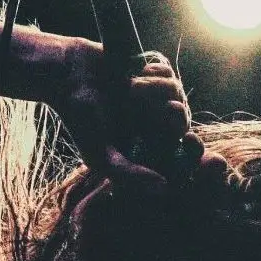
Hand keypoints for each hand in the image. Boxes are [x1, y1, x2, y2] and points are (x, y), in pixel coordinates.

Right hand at [55, 44, 193, 193]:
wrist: (68, 75)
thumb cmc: (81, 119)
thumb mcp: (100, 155)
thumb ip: (128, 174)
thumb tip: (164, 188)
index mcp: (143, 151)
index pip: (178, 158)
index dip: (193, 152)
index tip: (192, 140)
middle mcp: (151, 128)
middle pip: (183, 124)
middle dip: (175, 115)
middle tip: (168, 108)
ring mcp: (153, 100)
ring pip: (177, 95)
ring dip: (157, 89)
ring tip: (131, 88)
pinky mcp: (152, 75)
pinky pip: (169, 74)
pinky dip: (156, 72)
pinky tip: (137, 73)